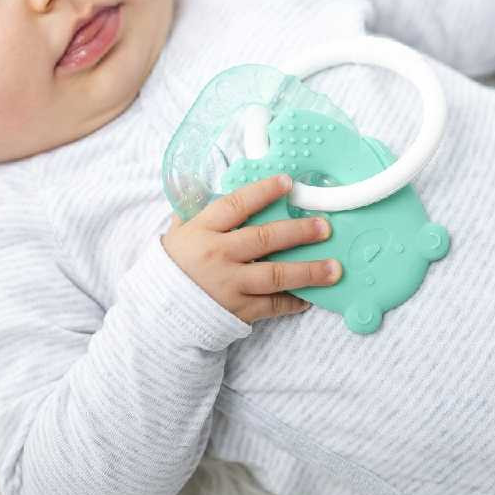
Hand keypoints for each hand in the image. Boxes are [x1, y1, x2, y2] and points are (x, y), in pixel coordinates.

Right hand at [161, 174, 341, 323]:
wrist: (159, 312)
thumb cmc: (171, 267)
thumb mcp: (177, 234)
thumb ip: (193, 212)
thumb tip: (202, 185)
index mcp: (202, 231)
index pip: (236, 205)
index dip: (263, 192)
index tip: (288, 183)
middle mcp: (218, 255)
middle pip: (265, 238)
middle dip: (299, 231)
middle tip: (325, 227)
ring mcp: (229, 284)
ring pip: (276, 274)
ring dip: (309, 270)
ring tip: (335, 267)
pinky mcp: (238, 310)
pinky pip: (272, 305)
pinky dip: (293, 302)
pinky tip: (310, 298)